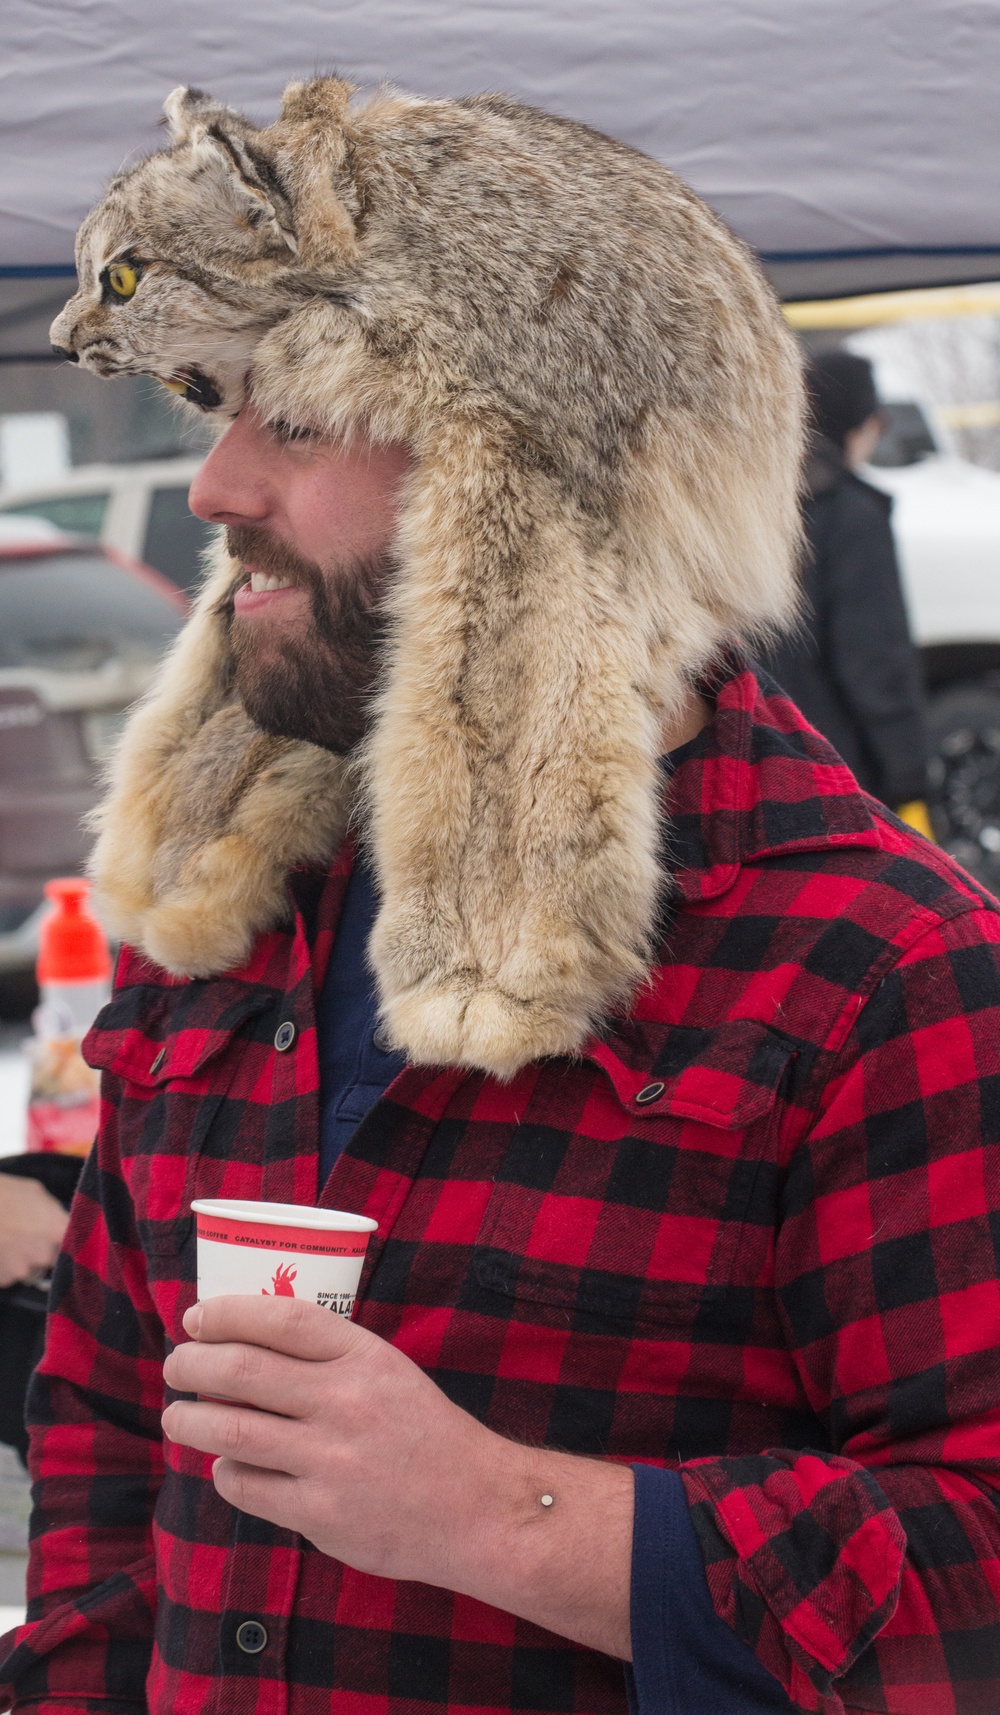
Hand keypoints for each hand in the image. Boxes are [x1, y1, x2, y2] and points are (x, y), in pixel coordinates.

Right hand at [0, 1173, 68, 1287]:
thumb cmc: (2, 1194)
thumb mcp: (34, 1191)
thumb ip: (54, 1210)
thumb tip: (63, 1221)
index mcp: (57, 1230)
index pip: (77, 1247)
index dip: (69, 1244)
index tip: (61, 1241)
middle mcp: (44, 1254)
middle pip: (52, 1260)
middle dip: (42, 1250)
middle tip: (24, 1234)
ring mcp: (22, 1270)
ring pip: (29, 1268)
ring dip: (21, 1258)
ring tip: (6, 1237)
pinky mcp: (3, 1281)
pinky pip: (9, 1275)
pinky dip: (3, 1266)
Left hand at [161, 1296, 633, 1657]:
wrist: (477, 1508)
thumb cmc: (425, 1433)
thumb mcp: (388, 1373)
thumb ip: (330, 1358)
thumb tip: (245, 1343)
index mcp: (364, 1357)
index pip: (280, 1319)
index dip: (227, 1313)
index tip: (197, 1317)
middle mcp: (345, 1402)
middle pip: (241, 1370)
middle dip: (191, 1363)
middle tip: (175, 1365)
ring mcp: (330, 1460)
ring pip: (229, 1429)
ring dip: (189, 1420)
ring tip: (177, 1417)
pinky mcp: (319, 1513)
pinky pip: (246, 1485)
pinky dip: (225, 1472)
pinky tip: (227, 1465)